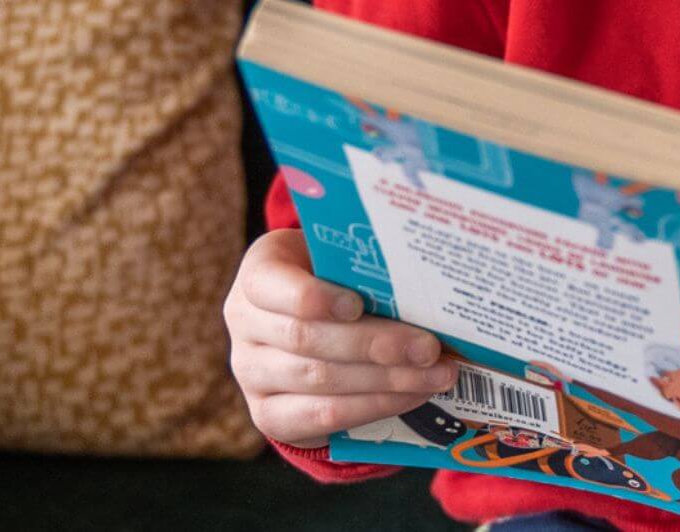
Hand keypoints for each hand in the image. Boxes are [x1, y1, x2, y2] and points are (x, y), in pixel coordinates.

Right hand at [224, 228, 456, 446]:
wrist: (306, 324)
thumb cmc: (333, 280)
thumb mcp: (338, 261)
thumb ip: (364, 268)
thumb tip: (431, 285)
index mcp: (258, 274)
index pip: (270, 286)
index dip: (313, 297)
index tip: (358, 304)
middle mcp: (244, 324)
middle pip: (306, 339)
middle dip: (375, 345)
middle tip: (428, 348)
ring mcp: (251, 373)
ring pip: (319, 381)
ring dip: (386, 381)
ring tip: (435, 374)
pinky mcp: (268, 414)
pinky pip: (322, 417)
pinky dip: (373, 407)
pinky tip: (411, 396)